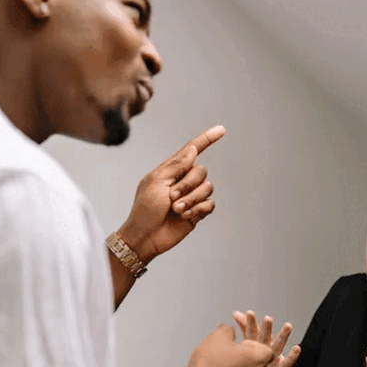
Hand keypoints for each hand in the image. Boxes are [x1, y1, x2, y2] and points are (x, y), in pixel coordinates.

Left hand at [117, 125, 225, 262]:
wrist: (146, 236)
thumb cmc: (145, 209)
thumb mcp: (156, 181)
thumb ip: (176, 165)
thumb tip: (193, 149)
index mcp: (172, 169)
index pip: (193, 150)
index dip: (207, 139)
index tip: (222, 130)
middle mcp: (184, 180)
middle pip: (201, 171)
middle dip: (188, 184)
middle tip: (171, 197)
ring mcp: (192, 196)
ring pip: (207, 187)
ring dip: (192, 199)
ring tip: (176, 209)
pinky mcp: (198, 211)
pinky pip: (210, 204)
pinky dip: (198, 209)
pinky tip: (185, 216)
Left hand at [232, 310, 300, 366]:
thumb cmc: (260, 364)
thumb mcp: (250, 347)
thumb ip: (245, 329)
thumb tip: (235, 313)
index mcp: (257, 345)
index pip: (253, 332)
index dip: (251, 324)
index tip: (249, 313)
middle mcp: (267, 349)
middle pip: (266, 337)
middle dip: (266, 328)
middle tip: (267, 319)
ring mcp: (275, 359)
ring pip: (278, 346)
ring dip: (283, 336)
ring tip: (288, 326)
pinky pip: (287, 364)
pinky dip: (292, 357)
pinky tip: (296, 349)